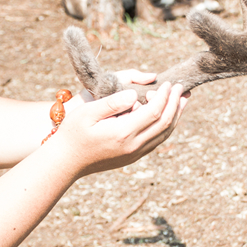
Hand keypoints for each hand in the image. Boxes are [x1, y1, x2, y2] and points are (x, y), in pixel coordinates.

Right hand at [52, 82, 186, 176]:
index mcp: (123, 132)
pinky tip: (166, 116)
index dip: (165, 96)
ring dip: (175, 116)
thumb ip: (113, 102)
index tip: (169, 83)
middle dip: (175, 104)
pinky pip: (156, 141)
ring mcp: (134, 154)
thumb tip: (135, 95)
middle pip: (164, 124)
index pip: (154, 112)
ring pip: (163, 134)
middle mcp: (133, 146)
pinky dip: (166, 126)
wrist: (64, 162)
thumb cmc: (72, 133)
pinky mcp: (132, 157)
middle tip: (182, 88)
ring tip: (182, 100)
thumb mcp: (87, 112)